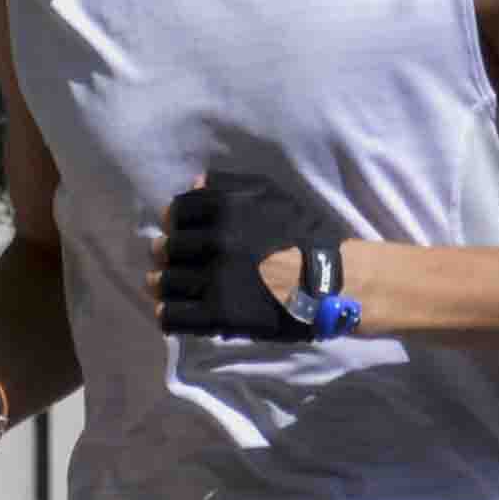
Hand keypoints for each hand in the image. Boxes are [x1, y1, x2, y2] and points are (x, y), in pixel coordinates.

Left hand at [153, 179, 311, 342]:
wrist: (335, 282)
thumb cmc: (305, 235)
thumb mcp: (273, 195)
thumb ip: (231, 185)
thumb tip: (193, 183)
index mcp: (226, 208)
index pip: (176, 212)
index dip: (177, 222)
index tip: (184, 232)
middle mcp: (216, 241)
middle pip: (166, 248)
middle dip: (169, 254)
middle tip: (178, 262)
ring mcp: (215, 280)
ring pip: (163, 282)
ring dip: (163, 284)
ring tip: (172, 287)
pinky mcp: (219, 315)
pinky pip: (172, 316)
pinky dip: (168, 314)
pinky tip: (175, 311)